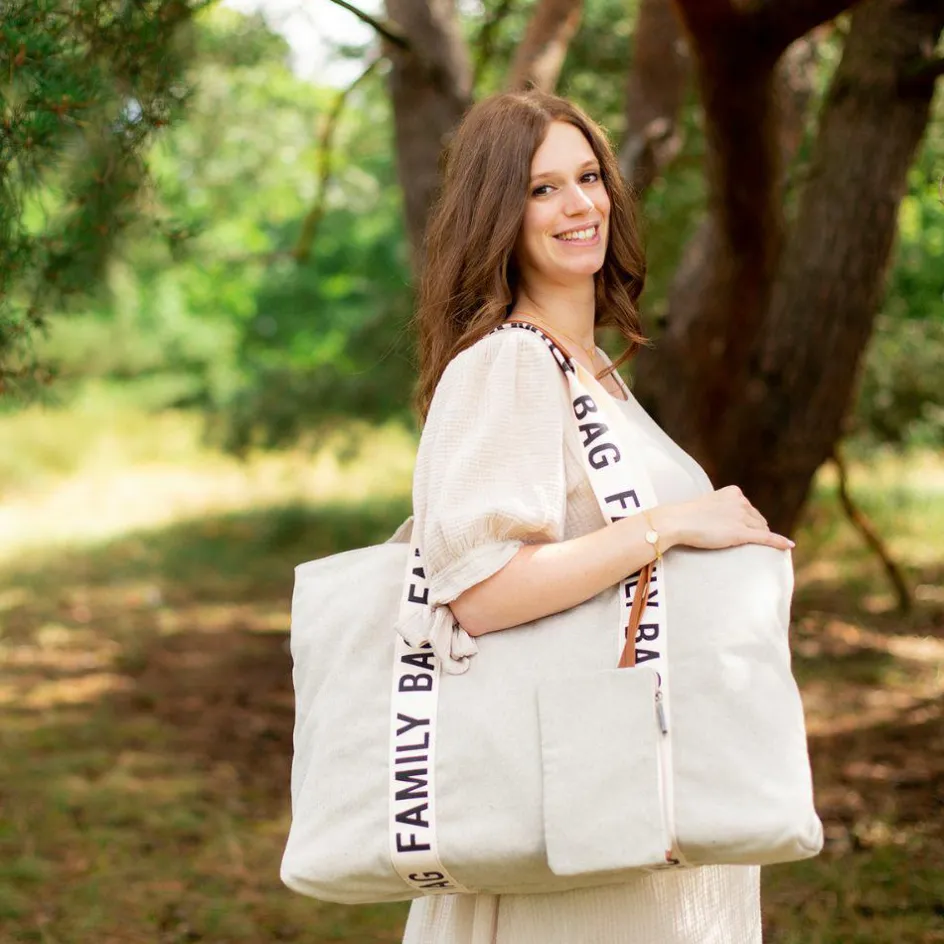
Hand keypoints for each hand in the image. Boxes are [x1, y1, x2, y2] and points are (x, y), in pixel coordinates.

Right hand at [653, 486, 793, 551]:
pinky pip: (765, 538)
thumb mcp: (707, 505)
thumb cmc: (686, 516)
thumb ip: (721, 509)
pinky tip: (789, 546)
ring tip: (742, 547)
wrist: (676, 522)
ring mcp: (741, 517)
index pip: (750, 509)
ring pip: (760, 530)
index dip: (747, 521)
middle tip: (738, 541)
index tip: (737, 529)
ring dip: (757, 538)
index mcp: (733, 492)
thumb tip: (726, 521)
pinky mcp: (740, 533)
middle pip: (758, 520)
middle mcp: (741, 502)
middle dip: (754, 530)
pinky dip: (779, 542)